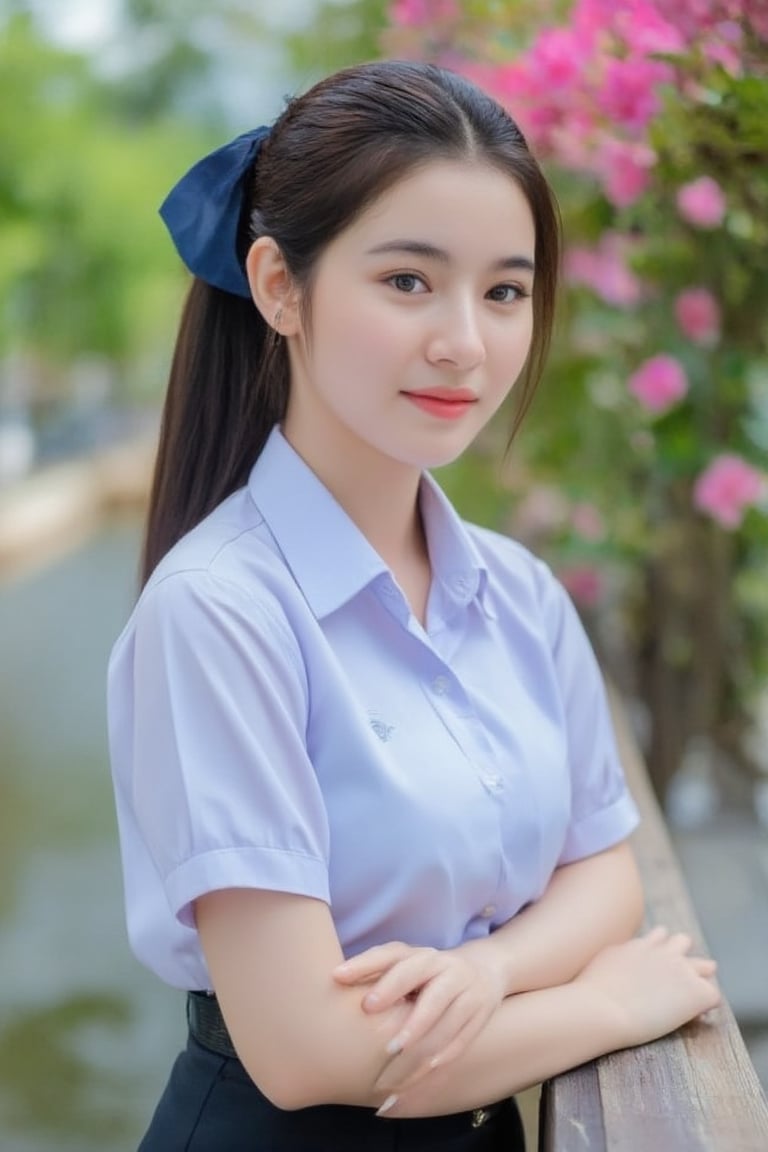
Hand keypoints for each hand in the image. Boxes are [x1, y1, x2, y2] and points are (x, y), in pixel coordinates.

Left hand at [334, 941, 504, 1091]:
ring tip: (396, 1074)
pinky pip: (459, 1044)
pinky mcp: (480, 1016)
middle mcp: (448, 969)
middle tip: (387, 1047)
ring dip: (422, 1050)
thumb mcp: (402, 961)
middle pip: (432, 996)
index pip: (399, 960)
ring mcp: (468, 993)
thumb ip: (373, 968)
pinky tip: (417, 1080)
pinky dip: (438, 1064)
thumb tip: (334, 978)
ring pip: (446, 1025)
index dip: (379, 979)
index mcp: (422, 955)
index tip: (357, 999)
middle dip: (411, 1022)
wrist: (481, 971)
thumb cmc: (425, 970)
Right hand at [576, 926, 720, 1047]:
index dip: (660, 952)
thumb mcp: (599, 965)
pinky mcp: (693, 991)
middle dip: (683, 958)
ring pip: (705, 966)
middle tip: (678, 980)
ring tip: (692, 997)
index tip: (656, 969)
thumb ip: (613, 959)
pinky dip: (705, 1007)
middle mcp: (661, 951)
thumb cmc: (589, 994)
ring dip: (700, 977)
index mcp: (638, 945)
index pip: (659, 937)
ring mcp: (679, 970)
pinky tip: (697, 1018)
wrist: (600, 1008)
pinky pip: (712, 995)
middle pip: (683, 942)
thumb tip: (611, 964)